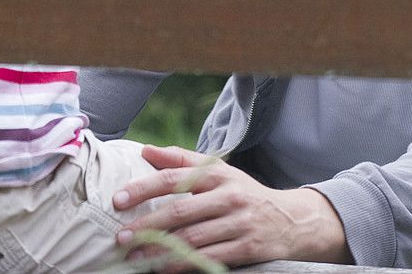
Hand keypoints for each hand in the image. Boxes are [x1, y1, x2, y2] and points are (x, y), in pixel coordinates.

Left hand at [112, 145, 350, 270]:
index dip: (144, 188)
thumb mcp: (220, 172)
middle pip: (181, 211)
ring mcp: (239, 223)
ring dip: (161, 250)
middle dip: (148, 225)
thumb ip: (182, 160)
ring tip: (136, 258)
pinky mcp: (248, 248)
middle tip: (121, 237)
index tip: (118, 200)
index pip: (174, 178)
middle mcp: (229, 196)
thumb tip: (146, 150)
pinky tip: (164, 269)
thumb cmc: (246, 194)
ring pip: (193, 239)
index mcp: (217, 174)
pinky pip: (210, 259)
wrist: (293, 220)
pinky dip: (185, 265)